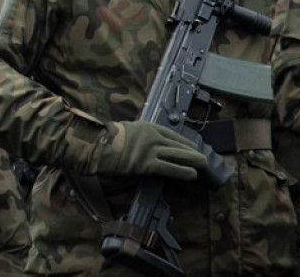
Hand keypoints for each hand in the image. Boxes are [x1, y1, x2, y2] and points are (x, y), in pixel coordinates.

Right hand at [83, 121, 207, 180]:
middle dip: (192, 151)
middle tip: (203, 157)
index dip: (184, 142)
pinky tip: (192, 174)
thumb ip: (139, 136)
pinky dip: (182, 171)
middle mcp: (152, 136)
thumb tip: (147, 145)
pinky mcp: (147, 164)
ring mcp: (150, 150)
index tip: (193, 146)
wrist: (96, 146)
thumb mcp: (125, 131)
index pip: (171, 134)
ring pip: (177, 155)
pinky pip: (169, 168)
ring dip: (192, 161)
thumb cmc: (106, 140)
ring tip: (203, 165)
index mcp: (146, 126)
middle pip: (178, 144)